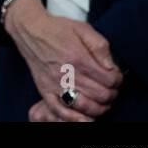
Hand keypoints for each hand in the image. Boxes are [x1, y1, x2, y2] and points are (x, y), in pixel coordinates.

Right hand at [4, 0, 121, 120]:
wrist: (29, 30)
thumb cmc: (57, 28)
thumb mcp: (83, 28)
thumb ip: (100, 46)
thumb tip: (111, 66)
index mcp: (78, 57)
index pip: (109, 79)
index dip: (118, 79)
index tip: (116, 76)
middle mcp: (67, 73)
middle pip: (101, 95)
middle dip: (112, 93)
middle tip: (111, 88)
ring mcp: (54, 84)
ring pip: (86, 106)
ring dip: (100, 107)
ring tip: (102, 101)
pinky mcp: (44, 90)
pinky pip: (61, 111)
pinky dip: (75, 118)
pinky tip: (85, 117)